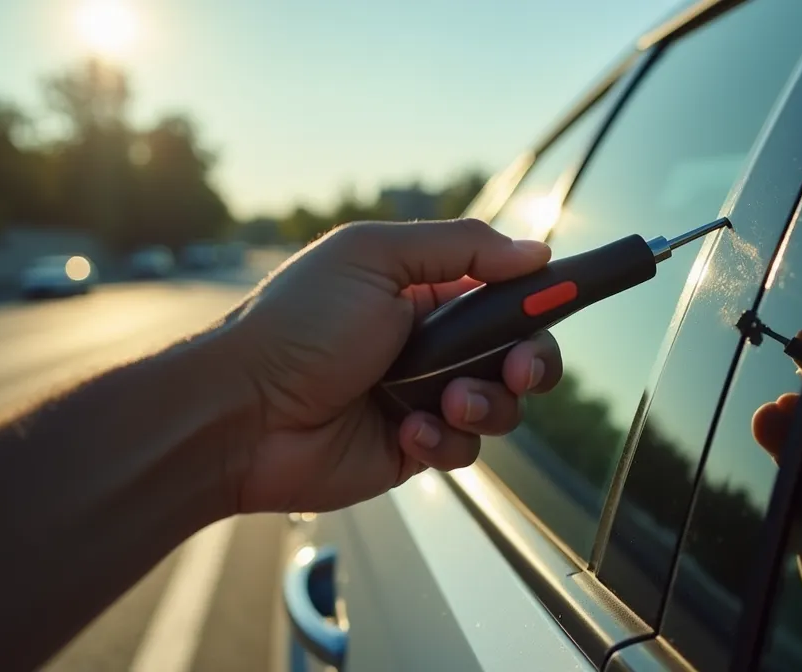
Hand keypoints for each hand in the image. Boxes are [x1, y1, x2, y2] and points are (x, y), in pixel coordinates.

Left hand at [217, 218, 562, 513]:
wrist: (242, 414)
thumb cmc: (296, 326)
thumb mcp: (375, 258)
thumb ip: (461, 247)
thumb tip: (536, 250)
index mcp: (424, 291)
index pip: (506, 293)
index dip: (539, 300)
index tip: (559, 302)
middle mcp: (432, 343)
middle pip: (521, 353)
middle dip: (533, 362)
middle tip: (520, 370)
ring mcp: (426, 397)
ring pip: (503, 405)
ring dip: (486, 404)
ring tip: (444, 401)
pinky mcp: (416, 447)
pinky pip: (466, 448)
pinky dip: (445, 439)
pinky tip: (405, 430)